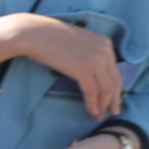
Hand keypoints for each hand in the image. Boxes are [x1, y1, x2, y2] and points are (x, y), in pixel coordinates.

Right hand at [7, 14, 128, 118]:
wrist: (33, 34)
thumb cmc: (48, 38)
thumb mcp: (77, 43)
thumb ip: (88, 53)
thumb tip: (91, 72)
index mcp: (105, 43)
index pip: (115, 70)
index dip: (115, 87)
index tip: (112, 99)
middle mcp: (104, 50)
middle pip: (114, 80)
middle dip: (113, 99)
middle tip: (112, 111)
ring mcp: (95, 60)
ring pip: (106, 88)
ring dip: (103, 104)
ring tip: (98, 115)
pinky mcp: (83, 69)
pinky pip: (92, 91)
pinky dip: (93, 103)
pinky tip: (91, 111)